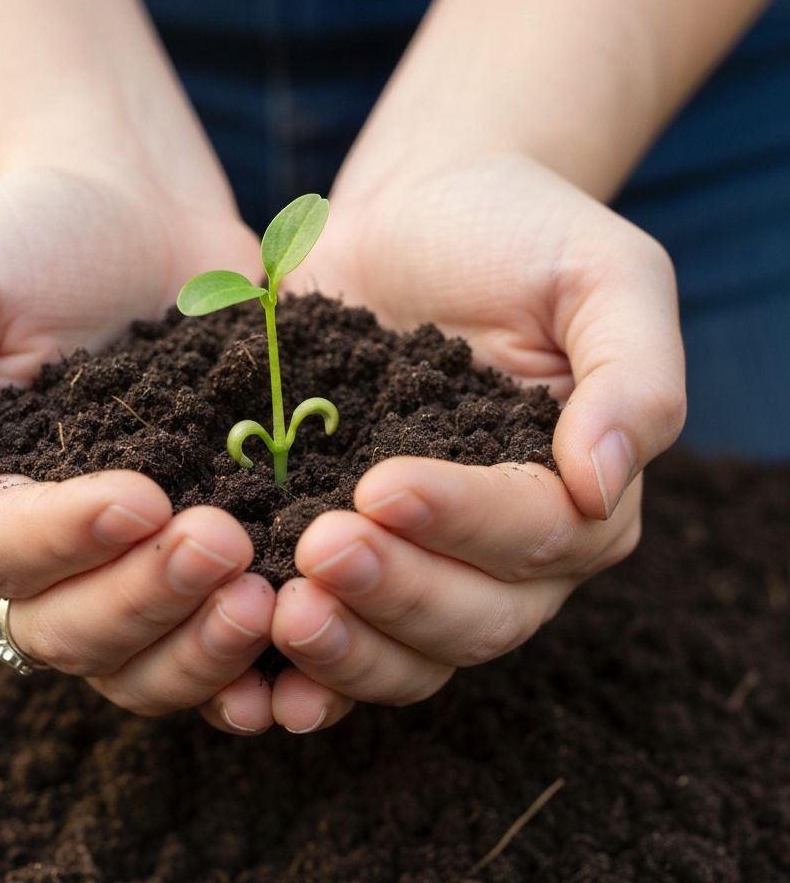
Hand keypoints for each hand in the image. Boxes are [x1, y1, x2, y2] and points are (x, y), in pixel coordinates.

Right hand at [0, 166, 275, 732]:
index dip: (66, 541)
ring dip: (200, 646)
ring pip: (141, 661)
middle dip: (145, 598)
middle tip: (223, 543)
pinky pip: (211, 640)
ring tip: (267, 597)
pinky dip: (246, 661)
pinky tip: (294, 658)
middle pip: (70, 630)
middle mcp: (37, 558)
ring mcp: (123, 566)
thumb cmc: (28, 240)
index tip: (144, 497)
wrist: (135, 212)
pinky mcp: (197, 556)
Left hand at [270, 153, 685, 730]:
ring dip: (346, 647)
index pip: (538, 537)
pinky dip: (300, 666)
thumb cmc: (516, 232)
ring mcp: (421, 555)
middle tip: (317, 550)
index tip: (384, 484)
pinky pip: (337, 630)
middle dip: (397, 593)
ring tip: (280, 609)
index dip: (464, 523)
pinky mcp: (344, 542)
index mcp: (576, 489)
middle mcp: (504, 545)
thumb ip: (633, 375)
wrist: (413, 213)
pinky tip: (249, 671)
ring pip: (407, 650)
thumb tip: (604, 482)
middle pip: (473, 617)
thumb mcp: (602, 275)